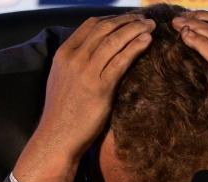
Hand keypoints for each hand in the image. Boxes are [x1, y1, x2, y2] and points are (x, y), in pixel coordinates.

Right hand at [13, 15, 154, 181]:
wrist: (57, 137)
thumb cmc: (62, 114)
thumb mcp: (63, 81)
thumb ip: (77, 64)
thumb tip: (95, 56)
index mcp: (63, 54)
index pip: (91, 25)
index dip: (113, 19)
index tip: (128, 19)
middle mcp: (74, 58)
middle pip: (105, 29)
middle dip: (127, 20)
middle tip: (145, 19)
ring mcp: (86, 72)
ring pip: (114, 41)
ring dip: (135, 29)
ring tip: (150, 26)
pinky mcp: (100, 87)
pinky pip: (121, 60)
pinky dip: (135, 47)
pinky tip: (147, 41)